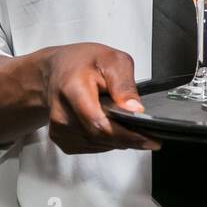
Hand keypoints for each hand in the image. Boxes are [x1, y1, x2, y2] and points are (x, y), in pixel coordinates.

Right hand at [42, 43, 159, 154]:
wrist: (56, 69)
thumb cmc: (83, 62)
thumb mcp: (112, 60)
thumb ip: (124, 85)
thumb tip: (135, 109)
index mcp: (73, 90)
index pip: (100, 124)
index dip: (126, 136)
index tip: (149, 140)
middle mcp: (61, 113)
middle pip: (99, 137)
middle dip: (128, 140)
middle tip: (150, 138)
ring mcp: (58, 128)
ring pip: (96, 145)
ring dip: (117, 141)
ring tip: (132, 128)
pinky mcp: (60, 137)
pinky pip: (89, 146)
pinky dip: (105, 141)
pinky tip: (112, 127)